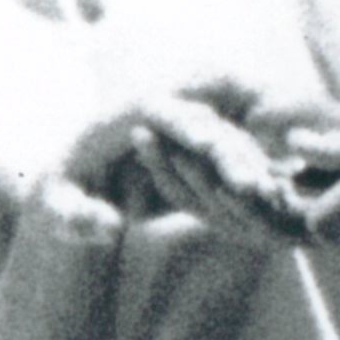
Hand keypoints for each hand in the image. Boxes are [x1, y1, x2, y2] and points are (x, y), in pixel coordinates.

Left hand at [52, 75, 322, 240]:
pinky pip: (233, 158)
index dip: (208, 145)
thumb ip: (79, 218)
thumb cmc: (61, 194)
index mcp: (133, 111)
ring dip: (256, 170)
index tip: (232, 171)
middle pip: (213, 129)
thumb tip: (109, 228)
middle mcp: (168, 110)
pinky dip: (255, 177)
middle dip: (240, 159)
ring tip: (280, 200)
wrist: (74, 184)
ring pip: (231, 142)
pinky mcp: (200, 146)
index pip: (178, 121)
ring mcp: (187, 125)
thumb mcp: (59, 209)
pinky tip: (279, 202)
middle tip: (266, 192)